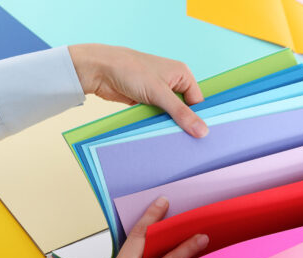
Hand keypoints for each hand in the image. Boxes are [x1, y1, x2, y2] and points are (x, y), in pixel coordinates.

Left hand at [68, 44, 208, 137]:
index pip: (198, 101)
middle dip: (183, 123)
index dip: (198, 118)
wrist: (100, 71)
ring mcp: (158, 93)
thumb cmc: (130, 71)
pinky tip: (159, 136)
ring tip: (173, 141)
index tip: (199, 136)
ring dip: (169, 125)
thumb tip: (202, 131)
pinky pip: (157, 117)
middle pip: (185, 109)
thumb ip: (181, 113)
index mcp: (182, 74)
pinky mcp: (146, 101)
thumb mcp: (159, 93)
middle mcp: (172, 82)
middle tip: (187, 143)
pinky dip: (157, 125)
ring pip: (170, 115)